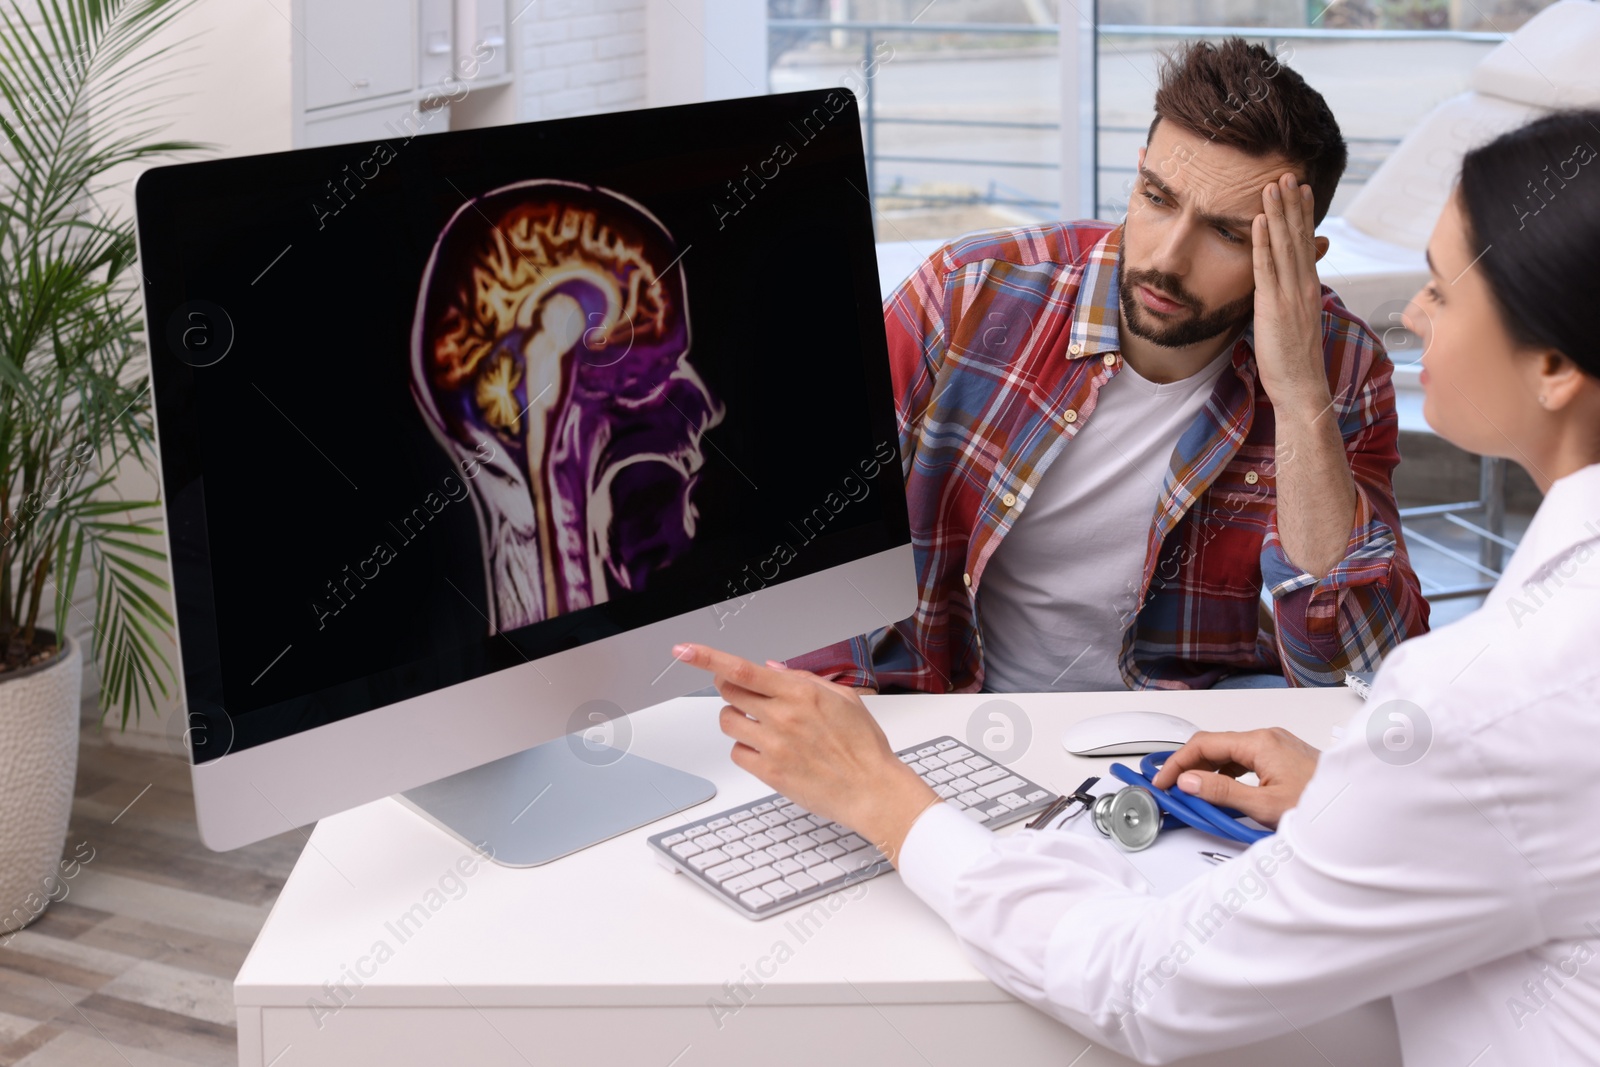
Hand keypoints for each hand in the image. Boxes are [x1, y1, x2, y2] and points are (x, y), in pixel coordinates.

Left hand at [673, 643, 939, 864]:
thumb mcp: (843, 698)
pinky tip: (767, 750)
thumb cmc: (863, 746)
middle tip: (746, 695)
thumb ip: (805, 679)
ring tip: (761, 725)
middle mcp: (782, 716)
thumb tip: (772, 667)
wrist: (872, 790)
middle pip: (728, 692)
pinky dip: (746, 749)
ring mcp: (773, 745)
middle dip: (731, 688)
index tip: (684, 650)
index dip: (707, 657)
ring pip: (727, 721)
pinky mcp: (769, 772)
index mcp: (800, 692)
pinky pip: (736, 753)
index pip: (742, 668)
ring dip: (737, 719)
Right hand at [1148, 727, 1320, 828]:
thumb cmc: (1322, 805)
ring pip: (1230, 751)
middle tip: (1172, 787)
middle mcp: (1268, 737)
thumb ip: (1222, 792)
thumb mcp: (1264, 805)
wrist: (1359, 808)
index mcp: (1260, 742)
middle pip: (1215, 744)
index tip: (1162, 780)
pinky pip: (1245, 758)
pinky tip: (1223, 788)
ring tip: (1194, 791)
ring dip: (1208, 769)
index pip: (1204, 744)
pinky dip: (1227, 771)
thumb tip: (1190, 781)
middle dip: (1189, 765)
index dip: (1177, 762)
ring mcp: (1277, 744)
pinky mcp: (1284, 755)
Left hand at [1251, 173, 1331, 411]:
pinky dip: (1262, 243)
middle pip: (1298, 236)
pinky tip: (1257, 221)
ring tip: (1273, 185)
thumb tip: (1288, 285)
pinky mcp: (1274, 307)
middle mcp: (1304, 286)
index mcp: (1309, 288)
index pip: (1306, 243)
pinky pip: (1266, 269)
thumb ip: (1292, 297)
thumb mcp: (1296, 321)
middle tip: (1286, 173)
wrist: (1301, 387)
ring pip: (1284, 246)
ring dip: (1277, 213)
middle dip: (1291, 204)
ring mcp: (1291, 295)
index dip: (1302, 214)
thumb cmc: (1294, 360)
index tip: (1300, 188)